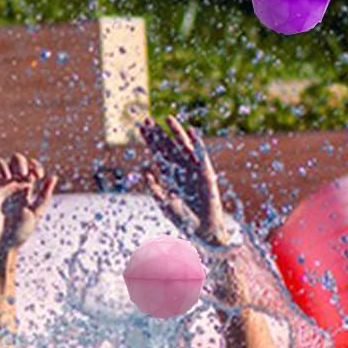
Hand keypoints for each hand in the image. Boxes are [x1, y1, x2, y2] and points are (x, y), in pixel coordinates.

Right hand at [0, 154, 56, 258]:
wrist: (2, 246)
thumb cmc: (19, 233)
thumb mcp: (36, 213)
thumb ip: (44, 195)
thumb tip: (53, 177)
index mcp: (24, 188)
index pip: (30, 167)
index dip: (34, 165)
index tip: (38, 175)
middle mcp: (10, 185)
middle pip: (14, 160)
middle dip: (20, 162)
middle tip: (23, 175)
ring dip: (4, 166)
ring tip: (7, 179)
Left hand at [137, 115, 235, 246]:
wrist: (201, 229)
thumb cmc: (182, 217)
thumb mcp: (164, 202)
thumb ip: (155, 189)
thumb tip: (145, 173)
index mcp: (169, 174)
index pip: (157, 152)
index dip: (150, 139)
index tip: (141, 127)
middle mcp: (181, 168)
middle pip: (167, 146)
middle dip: (158, 133)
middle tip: (147, 119)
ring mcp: (194, 169)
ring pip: (183, 146)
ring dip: (176, 133)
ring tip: (167, 118)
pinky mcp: (206, 173)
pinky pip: (201, 156)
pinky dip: (197, 144)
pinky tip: (191, 132)